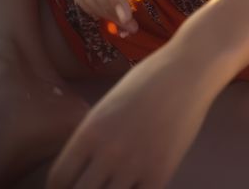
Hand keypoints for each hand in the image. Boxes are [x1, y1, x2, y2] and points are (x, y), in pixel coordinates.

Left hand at [45, 40, 214, 188]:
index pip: (58, 179)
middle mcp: (107, 152)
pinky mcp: (160, 174)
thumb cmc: (149, 80)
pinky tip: (138, 183)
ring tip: (116, 183)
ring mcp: (134, 166)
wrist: (189, 71)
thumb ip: (94, 138)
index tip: (69, 185)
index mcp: (89, 131)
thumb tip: (83, 169)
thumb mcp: (109, 105)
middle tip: (94, 183)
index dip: (61, 187)